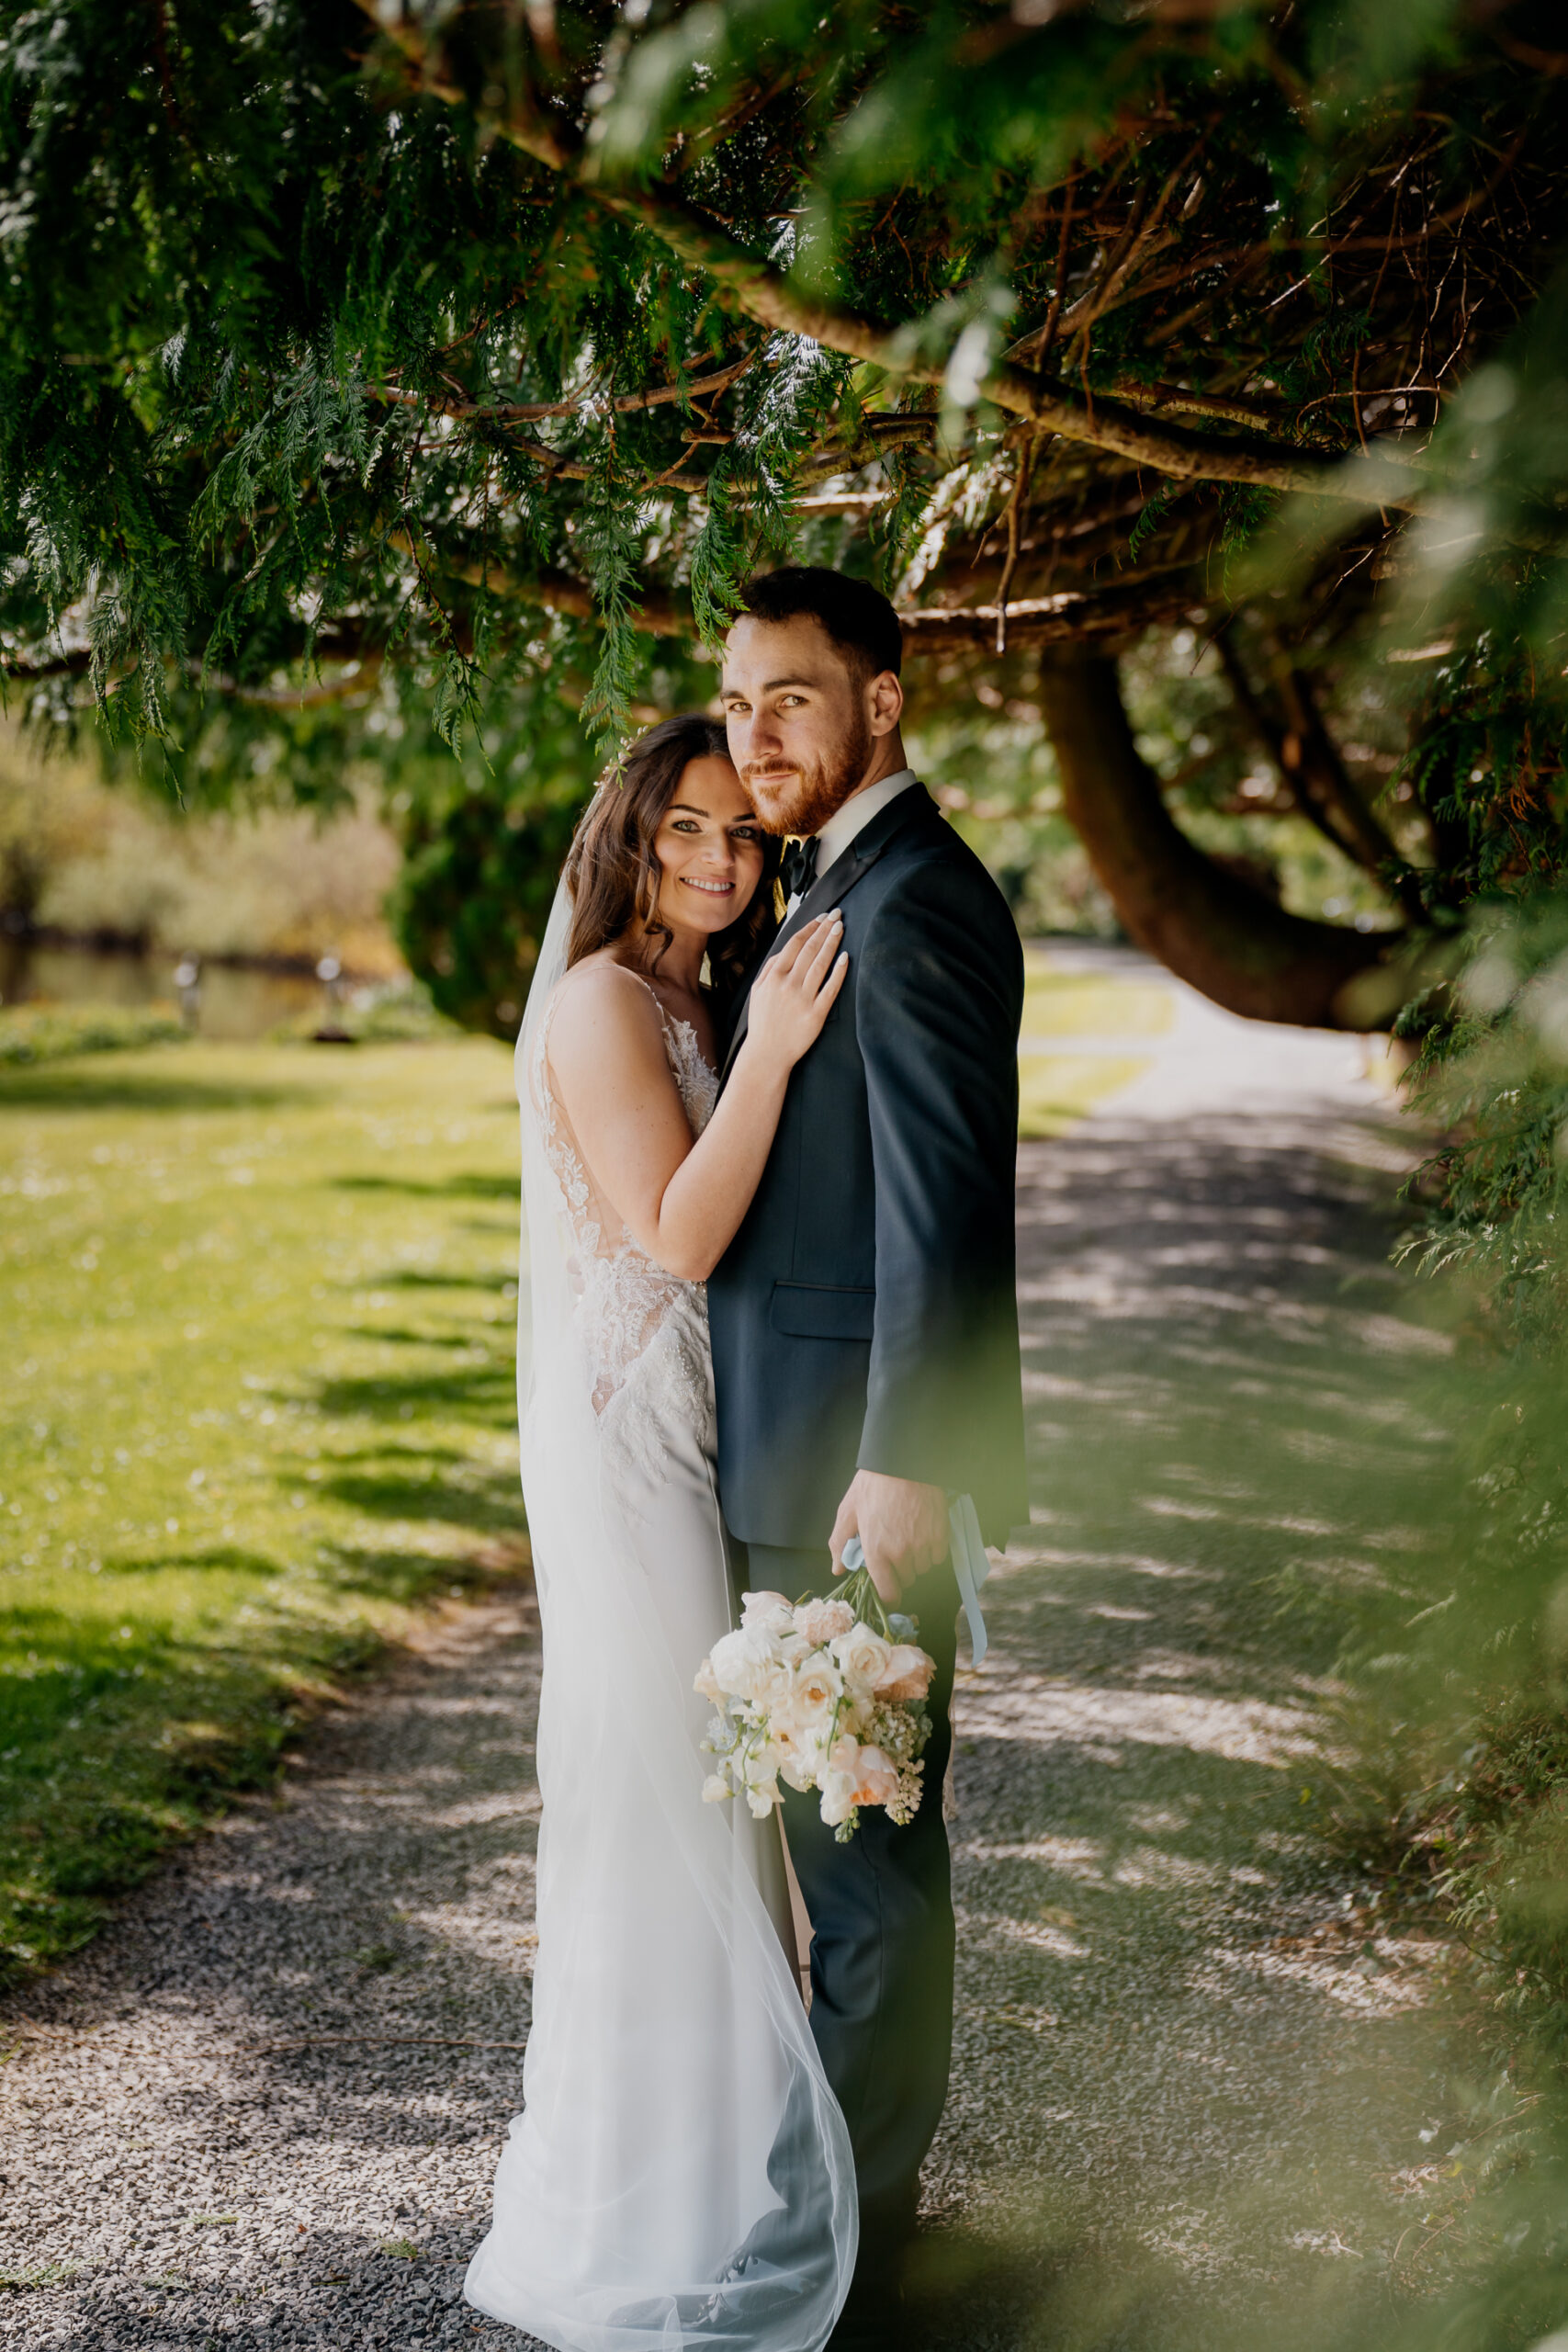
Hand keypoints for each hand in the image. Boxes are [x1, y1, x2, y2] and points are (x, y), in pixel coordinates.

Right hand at [743, 913, 847, 1074]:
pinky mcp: (817, 1014)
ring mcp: (803, 999)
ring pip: (821, 964)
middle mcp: (788, 985)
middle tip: (838, 915)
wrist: (767, 1054)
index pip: (795, 944)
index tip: (823, 916)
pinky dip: (839, 972)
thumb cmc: (763, 1022)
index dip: (811, 927)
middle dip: (825, 928)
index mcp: (774, 976)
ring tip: (841, 928)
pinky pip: (831, 988)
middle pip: (811, 949)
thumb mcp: (758, 992)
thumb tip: (787, 948)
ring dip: (832, 943)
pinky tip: (845, 957)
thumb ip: (770, 968)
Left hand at [831, 1469, 948, 1605]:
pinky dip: (932, 1550)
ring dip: (917, 1560)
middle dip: (900, 1570)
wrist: (903, 1462)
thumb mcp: (848, 1511)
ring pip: (923, 1568)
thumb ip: (840, 1543)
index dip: (889, 1595)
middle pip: (906, 1580)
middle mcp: (900, 1554)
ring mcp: (922, 1545)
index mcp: (875, 1551)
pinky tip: (923, 1533)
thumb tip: (838, 1569)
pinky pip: (938, 1556)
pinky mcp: (940, 1535)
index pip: (888, 1592)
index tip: (889, 1591)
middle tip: (895, 1549)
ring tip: (909, 1537)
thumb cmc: (872, 1485)